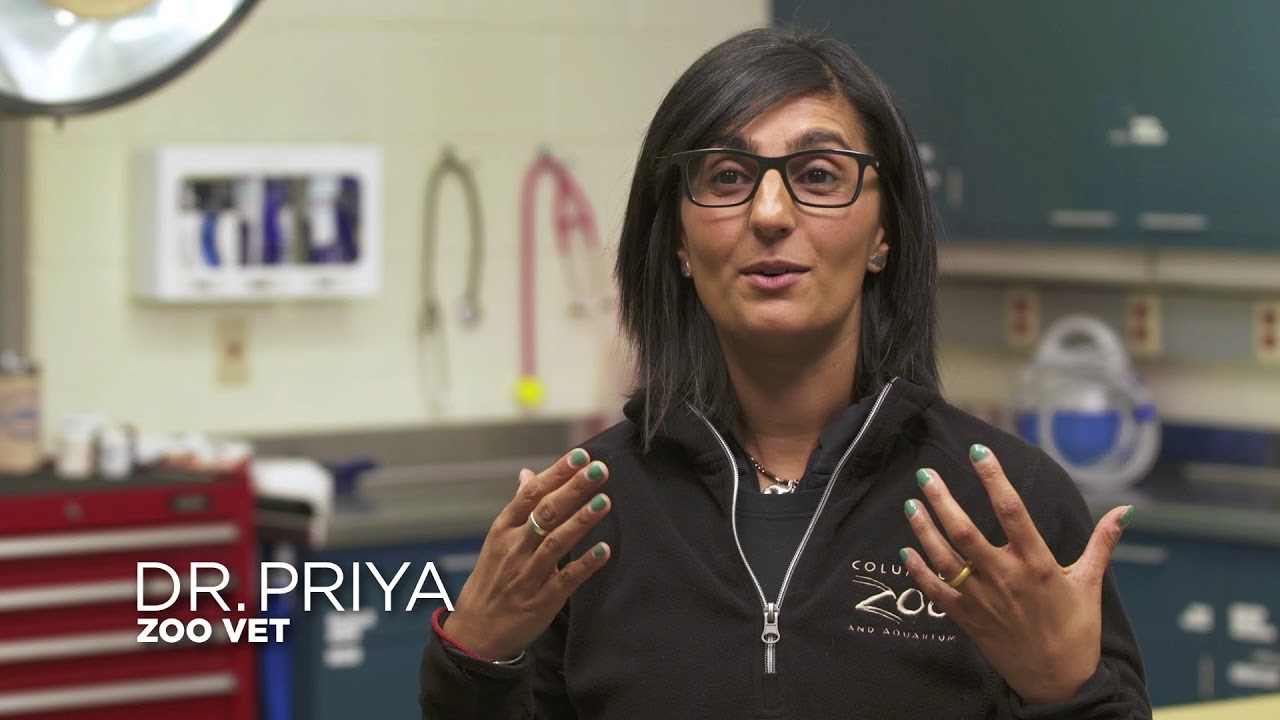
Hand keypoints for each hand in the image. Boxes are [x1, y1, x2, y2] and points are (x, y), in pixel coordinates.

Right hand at [443, 449, 612, 660]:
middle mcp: (515, 548)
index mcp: (503, 529)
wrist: (475, 633)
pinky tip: (605, 550)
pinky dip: (586, 564)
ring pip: (557, 542)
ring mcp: (529, 574)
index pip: (531, 494)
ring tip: (605, 500)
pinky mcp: (543, 599)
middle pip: (547, 512)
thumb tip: (528, 473)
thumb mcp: (498, 539)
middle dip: (573, 489)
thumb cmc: (491, 580)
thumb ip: (519, 507)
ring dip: (582, 520)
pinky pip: (567, 579)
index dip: (557, 473)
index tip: (581, 456)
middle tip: (599, 469)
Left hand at [900, 444, 1133, 703]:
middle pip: (966, 531)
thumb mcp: (1090, 584)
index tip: (978, 453)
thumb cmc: (1076, 631)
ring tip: (910, 503)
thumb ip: (1102, 544)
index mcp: (1037, 564)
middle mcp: (1005, 577)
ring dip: (924, 529)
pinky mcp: (967, 619)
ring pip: (945, 557)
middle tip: (925, 473)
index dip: (994, 480)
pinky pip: (935, 591)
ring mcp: (982, 598)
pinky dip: (917, 571)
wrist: (1059, 683)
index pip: (1012, 511)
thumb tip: (1124, 512)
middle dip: (942, 499)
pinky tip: (904, 549)